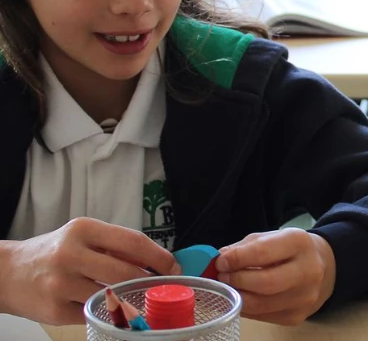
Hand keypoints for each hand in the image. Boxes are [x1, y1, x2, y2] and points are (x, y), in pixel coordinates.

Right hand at [0, 217, 179, 324]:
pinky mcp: (55, 310)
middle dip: (150, 282)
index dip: (160, 257)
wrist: (8, 272)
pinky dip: (107, 311)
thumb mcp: (84, 237)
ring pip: (112, 295)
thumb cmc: (55, 251)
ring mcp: (61, 284)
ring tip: (137, 296)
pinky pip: (94, 313)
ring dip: (130, 298)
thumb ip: (117, 247)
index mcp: (84, 229)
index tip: (174, 267)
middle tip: (162, 287)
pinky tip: (109, 306)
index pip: (133, 242)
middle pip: (126, 272)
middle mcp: (71, 254)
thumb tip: (157, 261)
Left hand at [216, 228, 335, 324]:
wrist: (324, 267)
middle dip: (237, 280)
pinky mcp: (296, 317)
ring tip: (228, 287)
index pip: (263, 252)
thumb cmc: (290, 250)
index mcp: (299, 242)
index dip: (237, 259)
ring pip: (261, 304)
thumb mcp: (271, 237)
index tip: (221, 262)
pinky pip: (262, 316)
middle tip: (222, 277)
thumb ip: (245, 247)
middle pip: (265, 283)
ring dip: (237, 297)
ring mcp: (304, 297)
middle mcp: (308, 270)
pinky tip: (242, 297)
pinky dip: (246, 308)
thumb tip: (220, 260)